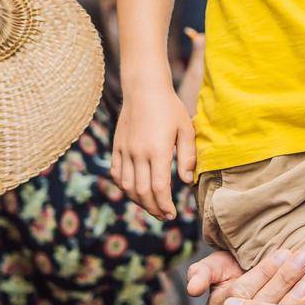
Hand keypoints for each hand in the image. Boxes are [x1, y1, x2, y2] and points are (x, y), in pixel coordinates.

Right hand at [112, 83, 195, 218]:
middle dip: (154, 209)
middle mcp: (139, 153)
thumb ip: (187, 156)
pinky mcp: (118, 147)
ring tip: (151, 207)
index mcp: (158, 150)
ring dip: (139, 201)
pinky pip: (117, 174)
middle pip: (142, 192)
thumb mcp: (186, 129)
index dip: (165, 205)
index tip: (172, 214)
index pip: (159, 188)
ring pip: (127, 186)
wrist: (144, 88)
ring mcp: (125, 150)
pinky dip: (124, 187)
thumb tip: (186, 181)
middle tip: (164, 216)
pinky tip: (135, 191)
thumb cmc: (170, 108)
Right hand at [186, 249, 304, 304]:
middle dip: (282, 280)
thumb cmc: (233, 272)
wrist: (254, 289)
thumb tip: (192, 289)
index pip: (240, 291)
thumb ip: (200, 273)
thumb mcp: (214, 265)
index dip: (263, 272)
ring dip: (293, 302)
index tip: (283, 252)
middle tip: (303, 259)